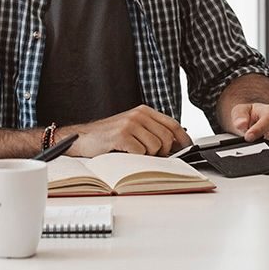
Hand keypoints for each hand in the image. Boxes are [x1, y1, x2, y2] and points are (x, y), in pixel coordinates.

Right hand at [67, 105, 191, 156]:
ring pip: (156, 146)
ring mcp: (130, 124)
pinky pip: (141, 152)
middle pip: (167, 138)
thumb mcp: (132, 129)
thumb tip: (175, 145)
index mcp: (144, 111)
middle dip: (162, 151)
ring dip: (147, 155)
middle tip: (148, 155)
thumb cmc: (107, 137)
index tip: (187, 148)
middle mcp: (138, 115)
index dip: (183, 138)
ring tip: (133, 152)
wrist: (81, 138)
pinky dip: (135, 157)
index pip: (172, 124)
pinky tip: (125, 153)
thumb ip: (152, 132)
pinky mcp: (122, 135)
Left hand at [228, 103, 268, 157]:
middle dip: (267, 144)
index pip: (268, 120)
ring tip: (267, 150)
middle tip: (257, 146)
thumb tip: (241, 124)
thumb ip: (239, 117)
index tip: (249, 137)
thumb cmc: (252, 116)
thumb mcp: (241, 112)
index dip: (258, 130)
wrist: (258, 119)